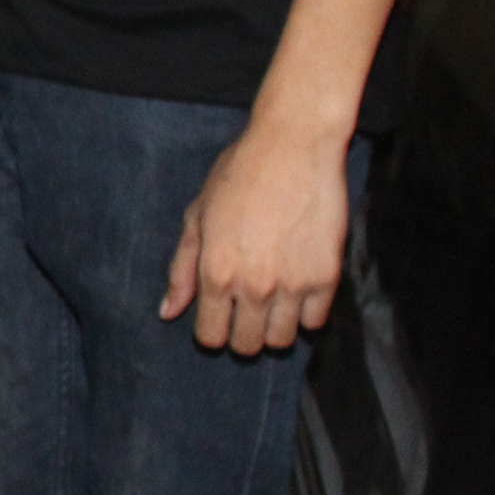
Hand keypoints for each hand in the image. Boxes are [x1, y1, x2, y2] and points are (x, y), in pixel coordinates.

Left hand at [161, 110, 351, 354]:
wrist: (293, 147)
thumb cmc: (238, 176)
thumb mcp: (197, 216)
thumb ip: (182, 269)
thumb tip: (168, 313)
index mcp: (216, 273)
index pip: (211, 338)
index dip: (212, 330)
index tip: (219, 315)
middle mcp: (254, 287)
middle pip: (247, 346)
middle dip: (242, 333)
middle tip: (246, 309)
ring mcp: (293, 285)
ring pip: (282, 341)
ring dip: (274, 327)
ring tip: (273, 300)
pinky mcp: (327, 277)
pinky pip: (316, 322)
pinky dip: (306, 313)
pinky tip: (297, 289)